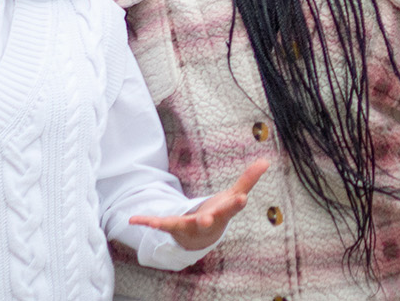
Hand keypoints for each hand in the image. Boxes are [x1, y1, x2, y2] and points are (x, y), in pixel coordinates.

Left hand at [128, 158, 270, 250]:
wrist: (202, 238)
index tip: (242, 198)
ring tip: (156, 222)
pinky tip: (133, 218)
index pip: (231, 208)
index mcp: (222, 214)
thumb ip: (248, 179)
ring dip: (171, 224)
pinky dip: (147, 221)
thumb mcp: (233, 197)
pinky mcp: (174, 227)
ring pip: (181, 225)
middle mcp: (206, 223)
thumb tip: (266, 160)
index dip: (236, 204)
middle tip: (207, 219)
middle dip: (208, 220)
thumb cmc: (220, 213)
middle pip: (209, 221)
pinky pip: (160, 224)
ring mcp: (189, 227)